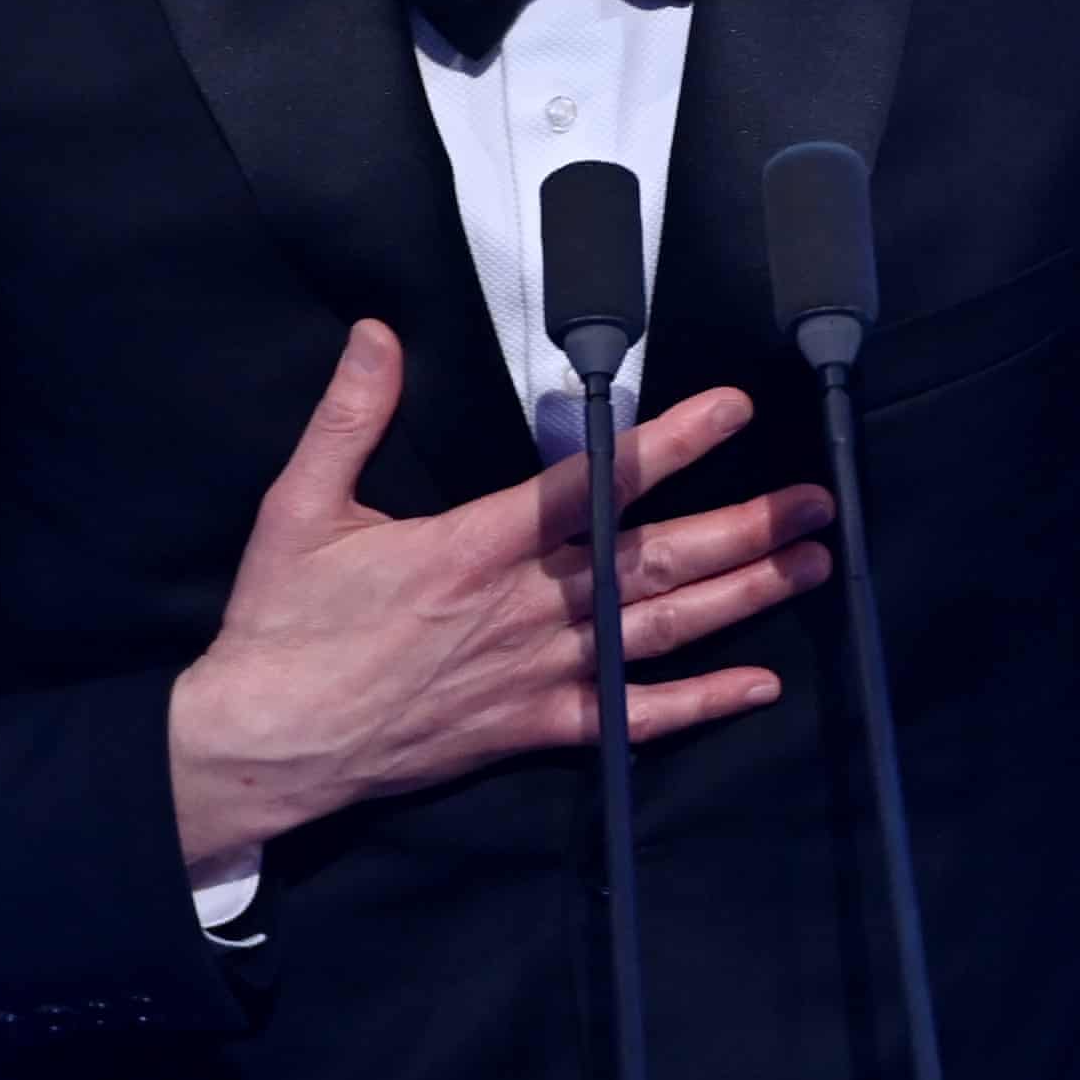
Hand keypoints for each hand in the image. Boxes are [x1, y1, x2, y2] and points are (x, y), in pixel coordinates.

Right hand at [166, 320, 834, 874]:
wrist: (263, 745)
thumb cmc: (283, 626)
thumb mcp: (300, 507)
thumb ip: (350, 416)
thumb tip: (378, 333)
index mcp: (473, 547)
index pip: (592, 485)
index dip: (668, 443)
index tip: (731, 410)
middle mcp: (522, 610)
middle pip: (654, 561)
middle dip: (745, 526)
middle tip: (816, 501)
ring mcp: (535, 675)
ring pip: (659, 631)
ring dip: (743, 597)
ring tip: (811, 564)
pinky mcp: (532, 730)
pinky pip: (631, 719)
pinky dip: (698, 704)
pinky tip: (757, 684)